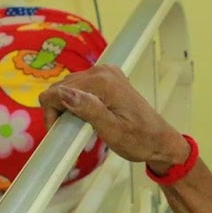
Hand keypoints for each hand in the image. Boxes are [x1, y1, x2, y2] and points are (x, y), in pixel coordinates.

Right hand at [38, 65, 189, 172]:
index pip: (57, 90)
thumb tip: (63, 93)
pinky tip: (86, 117)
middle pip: (61, 87)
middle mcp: (102, 71)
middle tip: (71, 133)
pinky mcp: (108, 79)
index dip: (51, 113)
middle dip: (59, 110)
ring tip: (80, 127)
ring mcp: (106, 73)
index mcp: (102, 82)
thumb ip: (88, 110)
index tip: (59, 132)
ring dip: (67, 107)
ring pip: (69, 87)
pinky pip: (80, 87)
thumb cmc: (139, 141)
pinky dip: (77, 103)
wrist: (160, 140)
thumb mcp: (112, 131)